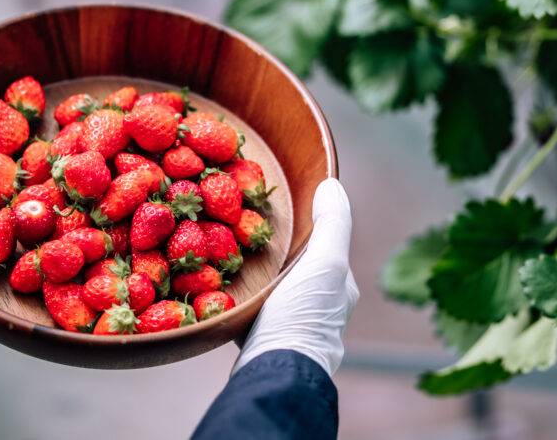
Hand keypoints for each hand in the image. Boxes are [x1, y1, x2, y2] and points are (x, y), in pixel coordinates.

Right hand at [233, 178, 358, 376]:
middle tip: (244, 223)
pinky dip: (237, 293)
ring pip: (271, 285)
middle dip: (275, 248)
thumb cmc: (304, 315)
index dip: (303, 223)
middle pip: (294, 264)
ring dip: (254, 270)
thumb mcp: (326, 262)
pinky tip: (218, 280)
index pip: (322, 243)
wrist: (272, 371)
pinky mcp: (261, 337)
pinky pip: (247, 305)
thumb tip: (332, 185)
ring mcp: (290, 323)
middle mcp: (318, 305)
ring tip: (226, 246)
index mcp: (338, 286)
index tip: (278, 205)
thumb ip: (332, 223)